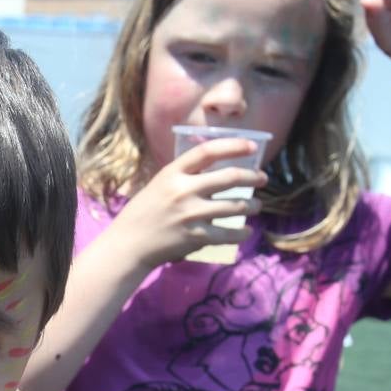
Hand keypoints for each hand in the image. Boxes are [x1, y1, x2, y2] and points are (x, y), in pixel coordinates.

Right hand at [109, 139, 267, 268]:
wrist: (129, 244)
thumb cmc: (143, 213)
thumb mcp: (159, 185)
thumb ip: (183, 175)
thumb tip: (215, 167)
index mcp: (172, 173)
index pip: (208, 151)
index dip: (234, 146)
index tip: (252, 147)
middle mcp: (184, 191)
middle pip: (231, 177)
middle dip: (253, 177)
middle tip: (262, 178)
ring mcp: (191, 214)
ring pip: (236, 206)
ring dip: (252, 205)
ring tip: (255, 206)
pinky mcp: (196, 237)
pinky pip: (230, 233)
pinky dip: (242, 233)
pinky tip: (246, 231)